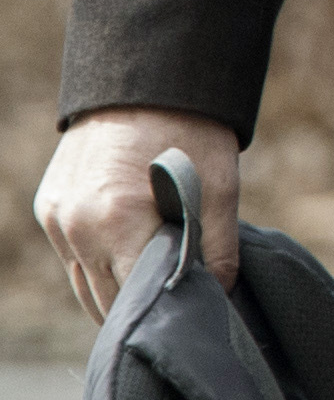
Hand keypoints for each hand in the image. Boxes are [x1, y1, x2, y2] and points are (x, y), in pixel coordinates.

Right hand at [36, 108, 239, 321]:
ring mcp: (56, 218)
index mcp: (119, 222)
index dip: (166, 314)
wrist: (146, 79)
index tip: (191, 320)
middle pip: (106, 300)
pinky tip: (126, 267)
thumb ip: (217, 252)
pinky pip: (72, 258)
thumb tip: (219, 298)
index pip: (138, 300)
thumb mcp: (219, 190)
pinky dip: (97, 267)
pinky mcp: (48, 207)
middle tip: (174, 315)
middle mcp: (77, 226)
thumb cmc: (191, 133)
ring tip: (152, 299)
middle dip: (141, 310)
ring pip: (83, 285)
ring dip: (114, 295)